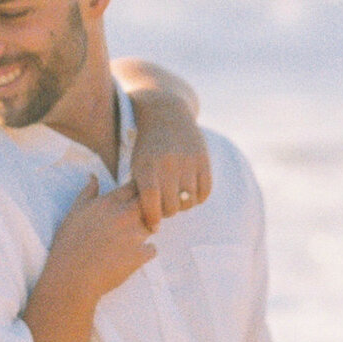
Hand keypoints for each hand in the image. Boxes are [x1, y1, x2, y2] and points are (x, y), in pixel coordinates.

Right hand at [43, 179, 161, 305]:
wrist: (71, 276)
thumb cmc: (69, 243)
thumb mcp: (74, 212)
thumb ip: (88, 192)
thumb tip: (93, 176)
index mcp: (110, 202)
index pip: (136, 185)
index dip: (139, 191)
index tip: (134, 200)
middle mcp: (125, 215)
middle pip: (151, 203)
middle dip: (148, 208)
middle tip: (136, 219)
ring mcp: (135, 235)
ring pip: (154, 226)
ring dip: (146, 231)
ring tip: (128, 242)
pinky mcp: (140, 255)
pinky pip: (152, 249)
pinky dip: (145, 253)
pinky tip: (130, 257)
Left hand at [128, 96, 209, 224]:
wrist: (166, 114)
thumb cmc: (147, 147)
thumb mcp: (137, 165)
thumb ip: (140, 192)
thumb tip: (150, 225)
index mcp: (147, 167)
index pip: (150, 202)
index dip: (152, 219)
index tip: (153, 227)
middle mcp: (167, 164)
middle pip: (171, 207)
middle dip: (168, 212)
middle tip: (165, 208)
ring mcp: (187, 161)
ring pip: (189, 202)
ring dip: (184, 205)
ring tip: (177, 198)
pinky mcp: (203, 158)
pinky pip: (205, 191)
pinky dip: (199, 197)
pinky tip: (191, 192)